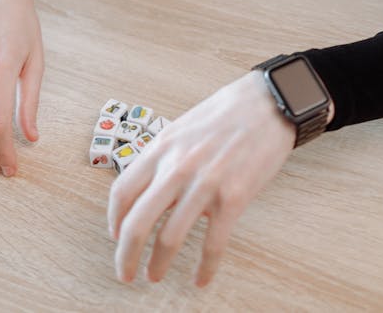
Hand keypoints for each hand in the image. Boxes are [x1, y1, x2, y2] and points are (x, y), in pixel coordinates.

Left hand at [107, 70, 296, 287]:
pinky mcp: (233, 198)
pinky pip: (213, 244)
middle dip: (126, 255)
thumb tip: (149, 191)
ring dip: (158, 265)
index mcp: (162, 148)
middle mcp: (177, 167)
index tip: (115, 235)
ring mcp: (205, 183)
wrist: (268, 103)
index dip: (114, 220)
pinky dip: (204, 268)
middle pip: (137, 222)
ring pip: (170, 238)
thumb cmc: (226, 114)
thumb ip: (165, 158)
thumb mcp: (183, 128)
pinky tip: (200, 279)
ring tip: (155, 276)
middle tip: (125, 273)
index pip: (122, 191)